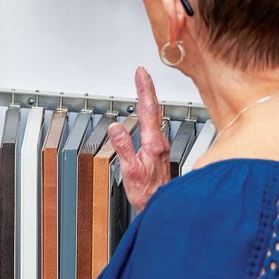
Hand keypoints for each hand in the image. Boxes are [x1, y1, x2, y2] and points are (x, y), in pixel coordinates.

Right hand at [107, 66, 171, 212]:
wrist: (161, 205)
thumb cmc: (147, 193)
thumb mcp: (130, 170)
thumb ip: (123, 147)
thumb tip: (116, 127)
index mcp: (154, 143)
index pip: (148, 109)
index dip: (144, 89)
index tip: (141, 73)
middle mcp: (161, 142)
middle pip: (154, 109)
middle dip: (148, 89)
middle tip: (142, 73)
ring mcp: (162, 146)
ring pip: (157, 116)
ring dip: (150, 99)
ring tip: (144, 86)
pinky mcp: (160, 151)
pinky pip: (156, 125)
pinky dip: (151, 113)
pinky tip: (148, 112)